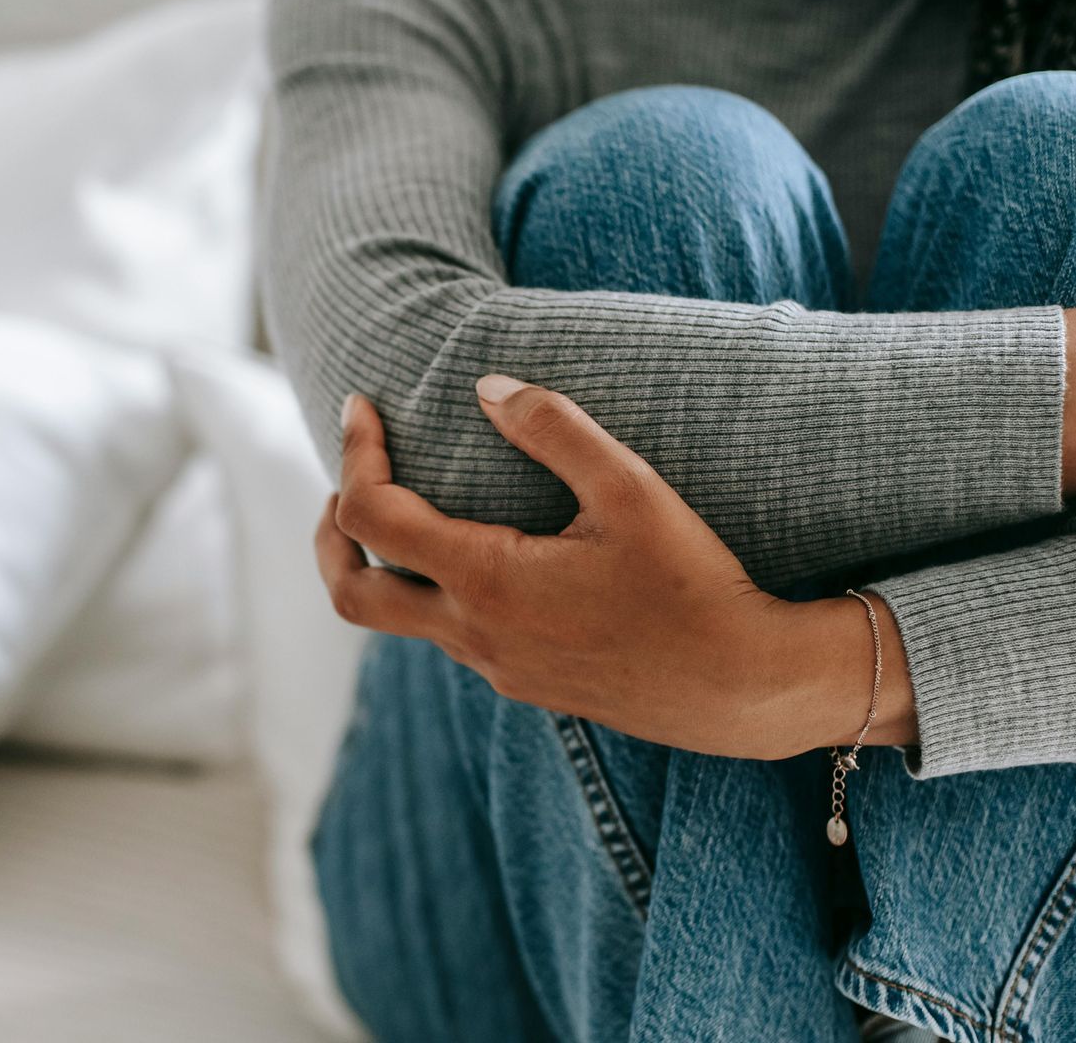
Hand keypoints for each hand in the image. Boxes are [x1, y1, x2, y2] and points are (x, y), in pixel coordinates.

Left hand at [316, 376, 915, 760]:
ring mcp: (497, 667)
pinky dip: (434, 590)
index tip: (361, 407)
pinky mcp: (526, 684)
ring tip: (407, 506)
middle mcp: (475, 634)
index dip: (355, 454)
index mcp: (486, 581)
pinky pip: (451, 637)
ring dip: (385, 562)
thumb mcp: (630, 489)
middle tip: (345, 480)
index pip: (372, 517)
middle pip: (350, 593)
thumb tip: (485, 386)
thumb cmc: (693, 584)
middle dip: (331, 531)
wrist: (744, 688)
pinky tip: (479, 556)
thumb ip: (553, 428)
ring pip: (401, 620)